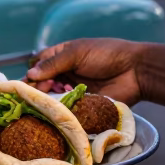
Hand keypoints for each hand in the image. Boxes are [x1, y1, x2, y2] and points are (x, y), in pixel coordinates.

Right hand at [26, 38, 146, 105]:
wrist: (136, 71)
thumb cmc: (107, 55)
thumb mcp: (77, 53)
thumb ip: (53, 63)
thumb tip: (29, 74)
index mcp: (62, 56)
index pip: (38, 65)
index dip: (32, 73)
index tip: (29, 81)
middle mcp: (65, 74)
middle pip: (42, 83)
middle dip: (38, 88)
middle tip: (40, 92)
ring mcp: (73, 90)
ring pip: (52, 98)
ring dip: (47, 100)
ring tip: (47, 101)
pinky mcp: (82, 105)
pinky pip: (67, 109)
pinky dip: (60, 111)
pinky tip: (57, 111)